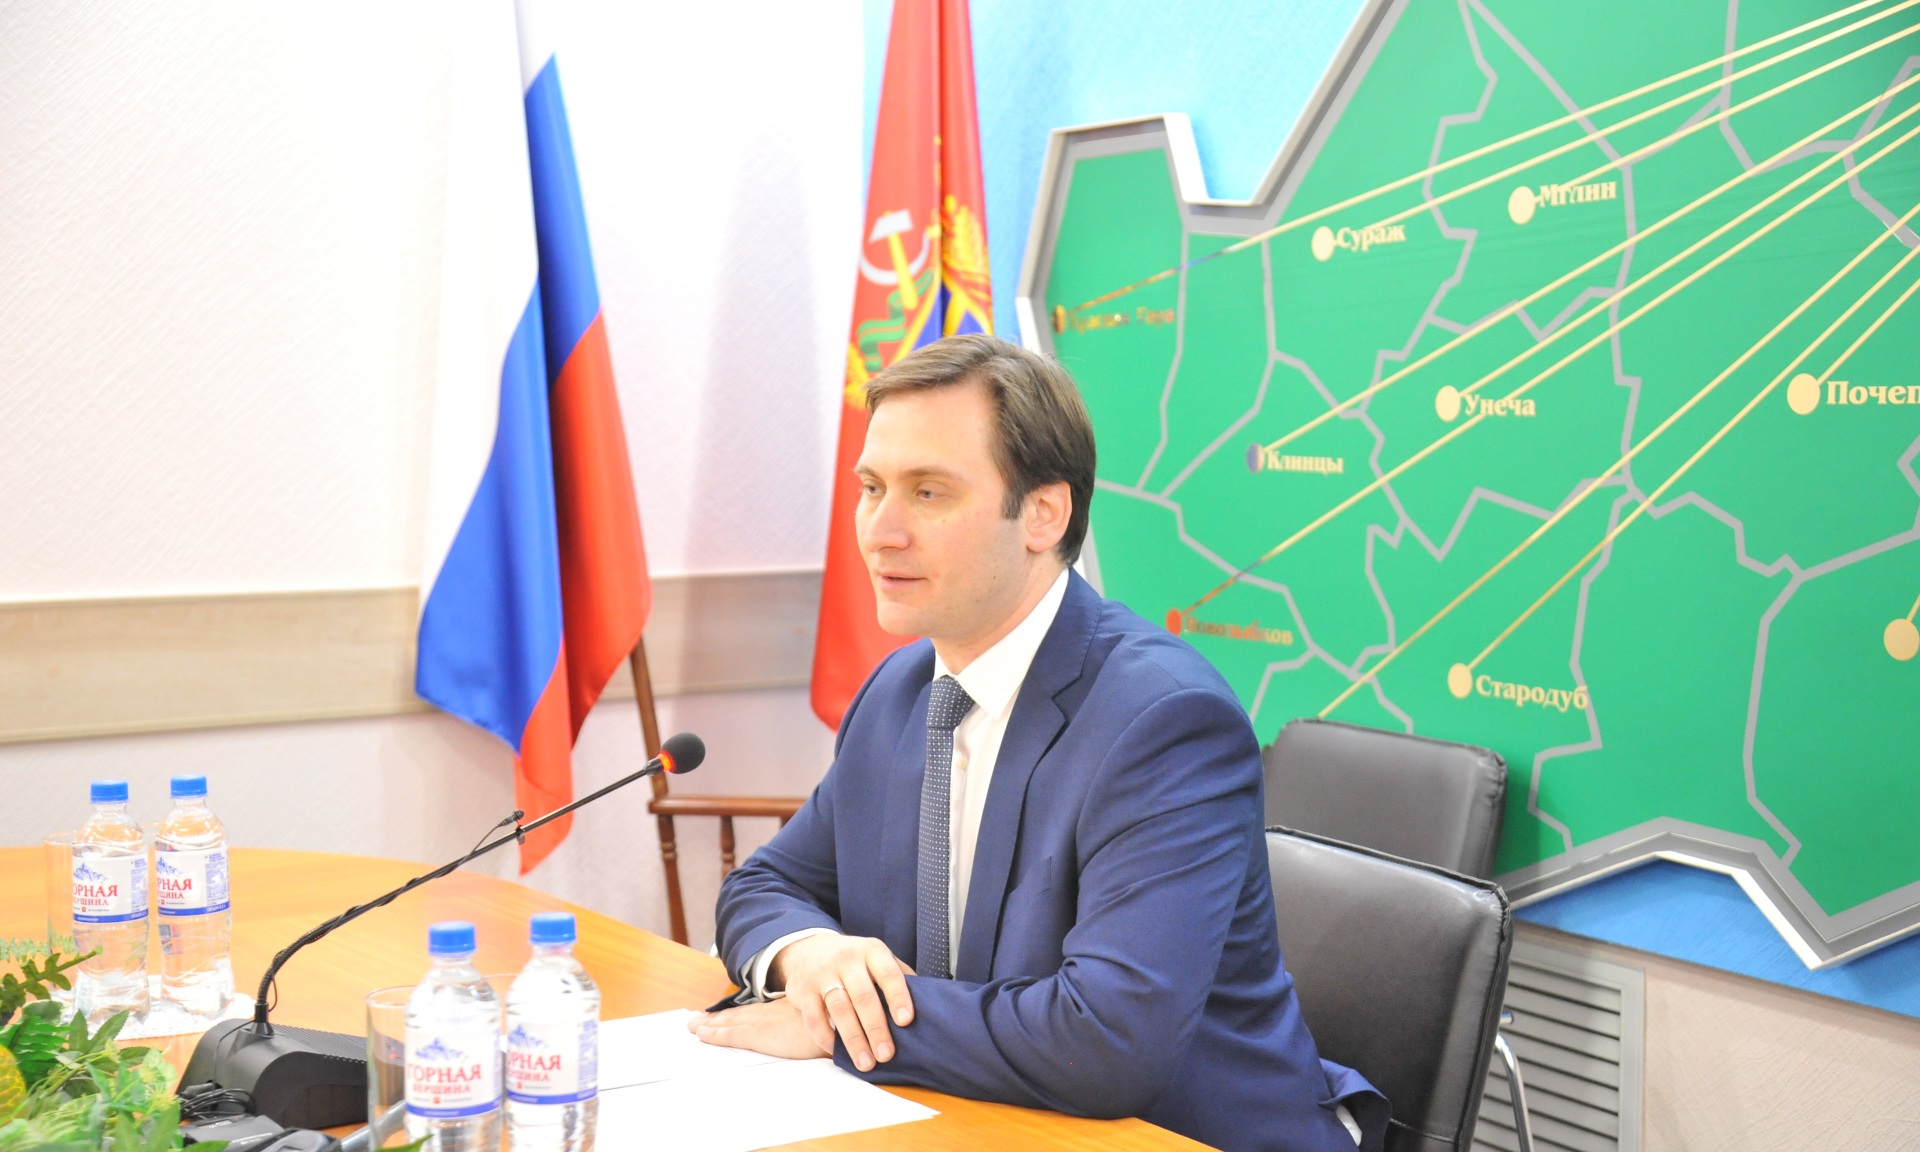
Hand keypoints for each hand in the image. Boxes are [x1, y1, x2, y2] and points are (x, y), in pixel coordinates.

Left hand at [688, 999, 829, 1059]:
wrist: (838, 1024)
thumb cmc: (836, 1025)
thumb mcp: (822, 1021)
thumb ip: (813, 1023)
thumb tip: (815, 1031)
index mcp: (785, 1009)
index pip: (754, 1011)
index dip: (737, 1014)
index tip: (722, 1015)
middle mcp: (770, 1012)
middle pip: (738, 1014)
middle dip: (718, 1018)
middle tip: (698, 1019)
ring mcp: (763, 1023)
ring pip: (730, 1022)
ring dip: (711, 1024)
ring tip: (694, 1025)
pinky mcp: (759, 1036)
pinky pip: (730, 1034)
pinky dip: (714, 1034)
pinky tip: (702, 1034)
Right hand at [769, 934, 914, 1070]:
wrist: (810, 948)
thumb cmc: (856, 962)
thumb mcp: (878, 958)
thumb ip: (899, 977)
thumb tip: (928, 1006)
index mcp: (872, 951)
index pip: (888, 973)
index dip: (898, 996)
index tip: (906, 1021)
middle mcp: (846, 959)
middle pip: (863, 995)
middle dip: (876, 1027)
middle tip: (887, 1055)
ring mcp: (822, 974)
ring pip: (839, 1008)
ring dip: (853, 1039)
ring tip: (866, 1063)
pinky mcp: (802, 990)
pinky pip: (813, 1018)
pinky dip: (825, 1038)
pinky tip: (837, 1053)